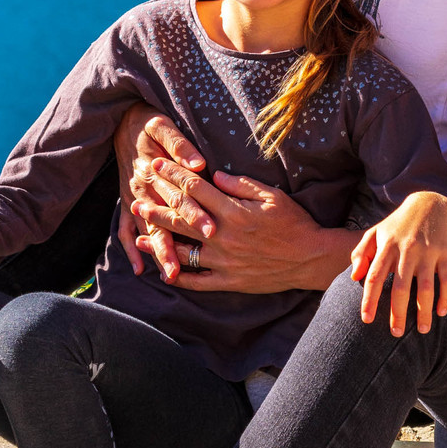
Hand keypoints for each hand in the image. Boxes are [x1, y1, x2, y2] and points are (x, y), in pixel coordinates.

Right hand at [114, 104, 207, 281]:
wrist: (123, 122)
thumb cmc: (149, 124)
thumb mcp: (163, 126)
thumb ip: (180, 145)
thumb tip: (199, 164)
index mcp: (155, 172)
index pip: (179, 197)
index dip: (195, 213)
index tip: (212, 229)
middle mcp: (143, 189)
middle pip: (164, 220)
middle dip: (178, 243)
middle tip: (190, 264)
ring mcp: (134, 198)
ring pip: (147, 230)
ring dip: (158, 252)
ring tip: (172, 275)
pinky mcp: (127, 202)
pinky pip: (125, 230)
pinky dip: (131, 249)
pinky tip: (139, 268)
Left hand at [138, 168, 348, 294]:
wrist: (309, 259)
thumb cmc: (294, 223)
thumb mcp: (271, 196)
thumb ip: (241, 185)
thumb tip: (215, 176)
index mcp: (233, 212)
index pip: (196, 189)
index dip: (174, 176)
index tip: (158, 166)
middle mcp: (223, 236)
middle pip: (182, 219)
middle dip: (157, 207)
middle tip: (137, 199)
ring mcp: (224, 261)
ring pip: (183, 251)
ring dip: (160, 242)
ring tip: (139, 236)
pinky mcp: (228, 281)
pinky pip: (198, 281)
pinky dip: (180, 276)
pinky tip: (165, 271)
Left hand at [350, 192, 446, 337]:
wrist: (430, 203)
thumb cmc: (398, 225)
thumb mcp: (375, 232)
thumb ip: (360, 253)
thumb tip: (354, 278)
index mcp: (387, 246)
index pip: (374, 276)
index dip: (369, 299)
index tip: (366, 320)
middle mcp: (407, 250)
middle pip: (400, 287)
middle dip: (398, 313)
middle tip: (396, 333)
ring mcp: (428, 252)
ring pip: (426, 287)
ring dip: (424, 311)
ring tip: (423, 330)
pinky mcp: (446, 253)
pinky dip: (446, 297)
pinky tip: (442, 312)